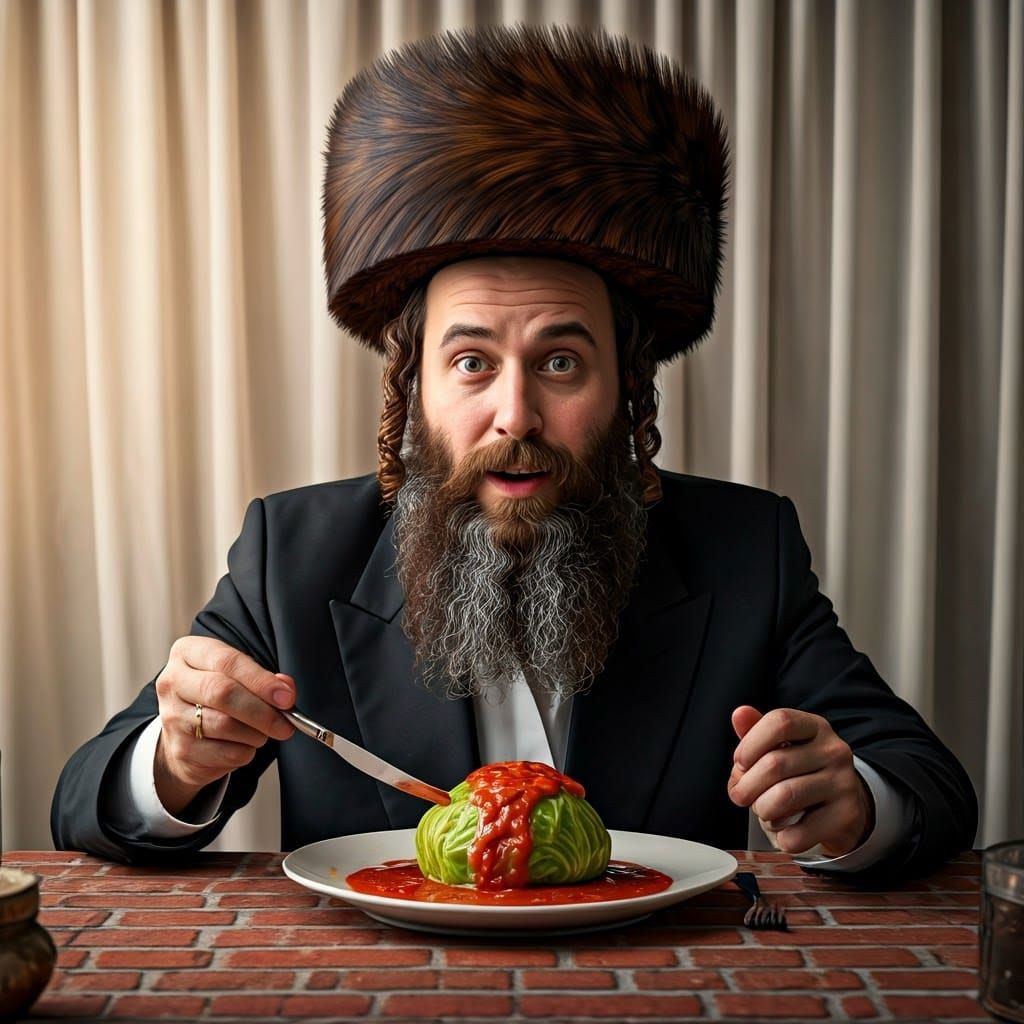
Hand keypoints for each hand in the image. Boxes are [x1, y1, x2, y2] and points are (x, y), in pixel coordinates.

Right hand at [153, 636, 295, 814]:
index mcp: (187, 652)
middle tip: (286, 724)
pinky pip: (225, 753)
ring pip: (225, 726)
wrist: (183, 732)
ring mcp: (172, 717)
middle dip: (262, 711)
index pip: (227, 662)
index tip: (286, 698)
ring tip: (263, 732)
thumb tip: (285, 690)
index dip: (261, 681)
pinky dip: (245, 752)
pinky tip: (244, 745)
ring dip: (256, 733)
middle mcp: (173, 682)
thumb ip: (264, 678)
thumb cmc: (215, 696)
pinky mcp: (179, 749)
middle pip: (222, 693)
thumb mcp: (237, 675)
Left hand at [727, 705, 874, 856]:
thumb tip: (739, 714)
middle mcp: (834, 751)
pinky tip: (784, 831)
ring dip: (762, 809)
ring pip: (784, 797)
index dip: (750, 743)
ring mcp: (844, 783)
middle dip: (746, 785)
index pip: (780, 722)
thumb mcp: (780, 746)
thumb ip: (756, 731)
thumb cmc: (801, 772)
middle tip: (741, 795)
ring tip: (763, 810)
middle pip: (774, 764)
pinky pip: (799, 833)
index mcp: (815, 727)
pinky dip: (782, 837)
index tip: (739, 763)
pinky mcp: (847, 816)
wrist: (843, 806)